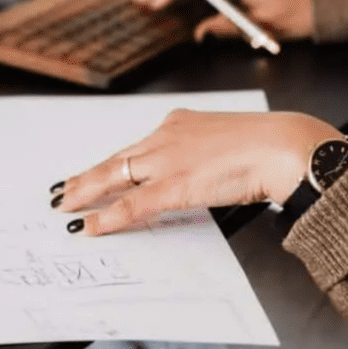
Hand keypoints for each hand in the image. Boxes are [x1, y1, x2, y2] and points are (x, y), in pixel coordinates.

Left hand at [55, 110, 340, 235]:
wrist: (282, 146)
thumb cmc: (267, 147)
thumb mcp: (227, 143)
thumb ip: (204, 156)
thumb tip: (197, 176)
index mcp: (180, 123)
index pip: (136, 147)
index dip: (113, 163)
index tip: (95, 171)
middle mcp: (167, 136)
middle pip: (117, 159)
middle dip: (88, 177)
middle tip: (64, 189)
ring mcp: (167, 160)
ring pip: (115, 177)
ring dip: (87, 194)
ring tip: (67, 207)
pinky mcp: (174, 184)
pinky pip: (132, 204)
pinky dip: (108, 216)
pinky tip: (91, 225)